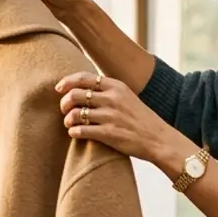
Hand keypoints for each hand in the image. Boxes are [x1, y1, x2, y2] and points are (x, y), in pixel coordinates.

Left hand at [57, 71, 184, 169]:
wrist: (158, 139)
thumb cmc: (140, 119)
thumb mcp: (127, 97)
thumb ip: (108, 91)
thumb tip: (84, 87)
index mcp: (116, 86)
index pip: (83, 78)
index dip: (67, 82)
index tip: (59, 88)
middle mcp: (112, 99)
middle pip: (75, 95)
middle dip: (65, 103)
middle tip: (65, 110)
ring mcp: (110, 116)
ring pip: (75, 113)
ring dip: (68, 120)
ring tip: (70, 124)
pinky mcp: (108, 134)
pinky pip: (80, 131)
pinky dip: (73, 132)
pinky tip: (76, 133)